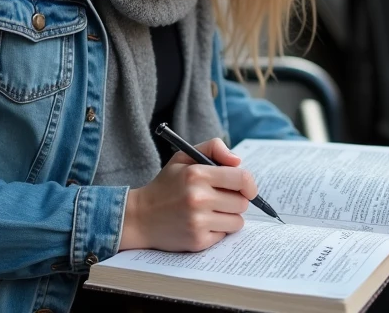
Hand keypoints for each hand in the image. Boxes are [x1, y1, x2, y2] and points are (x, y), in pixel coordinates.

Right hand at [119, 138, 256, 252]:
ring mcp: (198, 222)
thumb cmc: (166, 185)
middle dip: (236, 200)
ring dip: (229, 217)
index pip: (241, 179)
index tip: (248, 189)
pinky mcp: (197, 241)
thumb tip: (238, 161)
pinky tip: (201, 224)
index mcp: (197, 174)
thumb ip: (213, 148)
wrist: (139, 217)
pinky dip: (217, 230)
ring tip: (210, 212)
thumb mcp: (183, 157)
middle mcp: (199, 198)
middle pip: (242, 202)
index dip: (249, 184)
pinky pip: (224, 235)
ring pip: (237, 221)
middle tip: (220, 199)